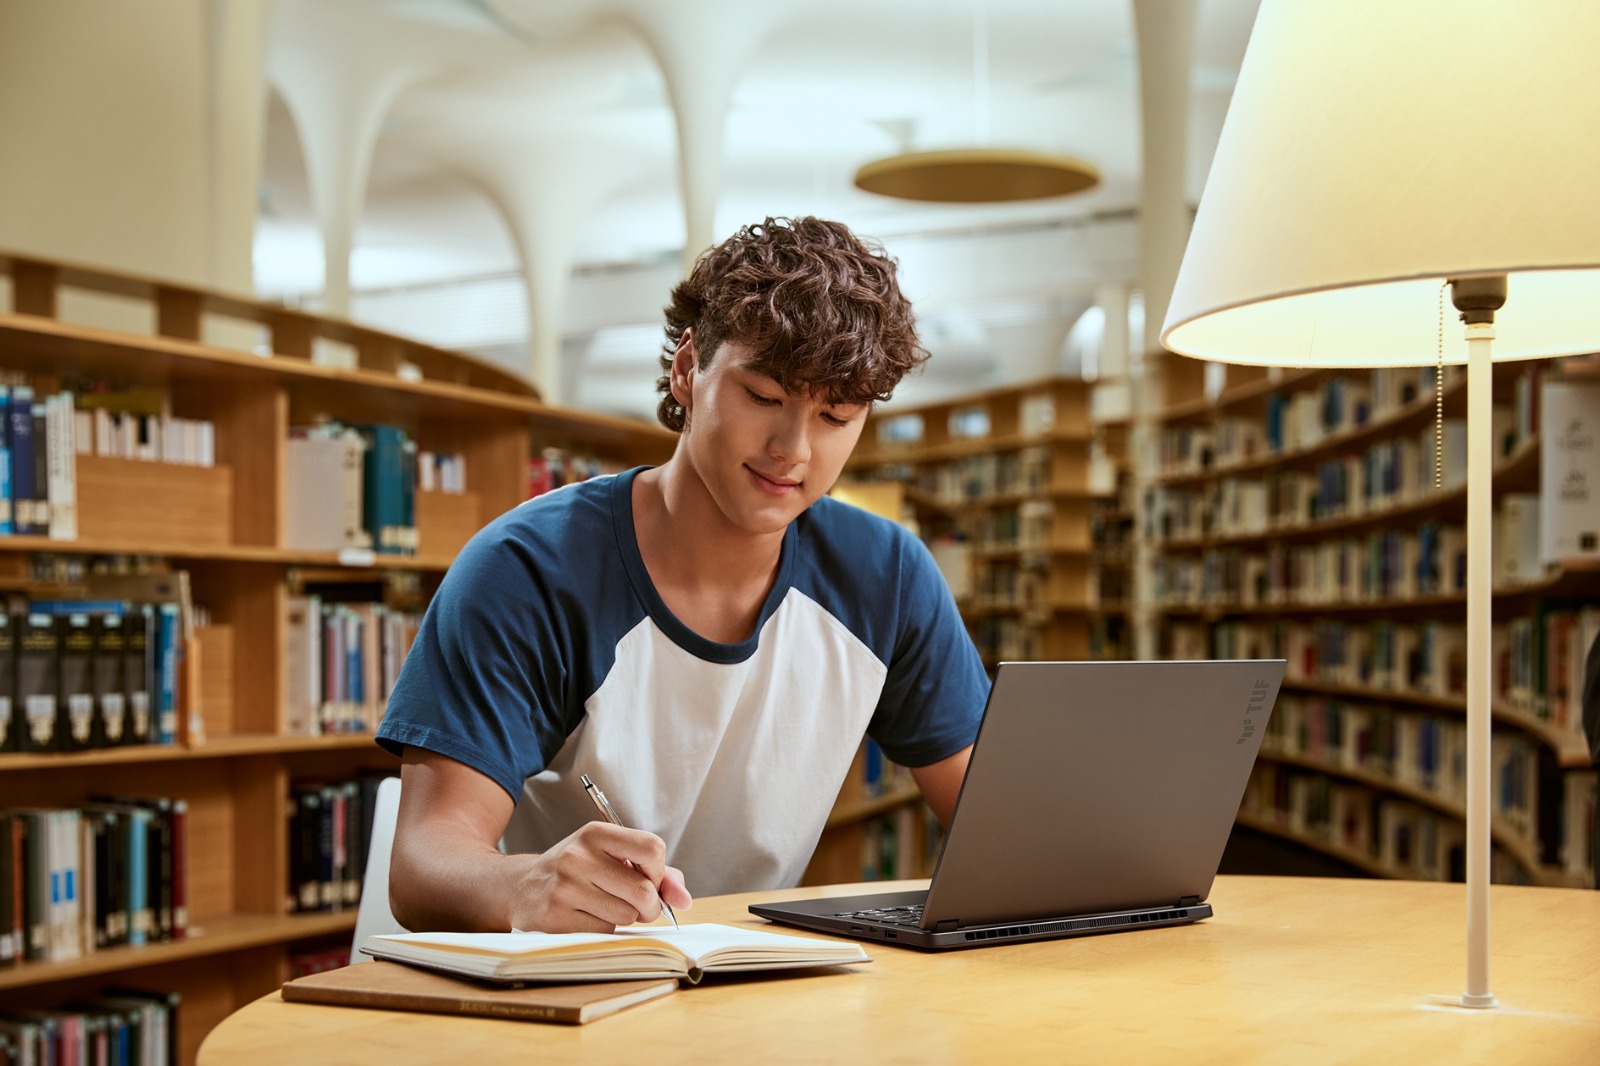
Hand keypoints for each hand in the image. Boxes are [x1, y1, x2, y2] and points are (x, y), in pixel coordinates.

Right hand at [510, 821, 692, 932]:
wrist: (519, 888)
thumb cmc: (576, 872)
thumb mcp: (609, 857)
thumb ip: (655, 873)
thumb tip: (683, 898)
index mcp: (595, 833)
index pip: (652, 848)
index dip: (659, 872)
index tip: (649, 879)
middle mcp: (578, 856)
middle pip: (643, 890)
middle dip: (649, 906)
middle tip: (638, 906)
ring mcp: (564, 887)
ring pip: (626, 915)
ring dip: (625, 918)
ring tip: (604, 907)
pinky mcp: (555, 918)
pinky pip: (604, 931)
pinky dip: (604, 929)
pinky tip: (584, 917)